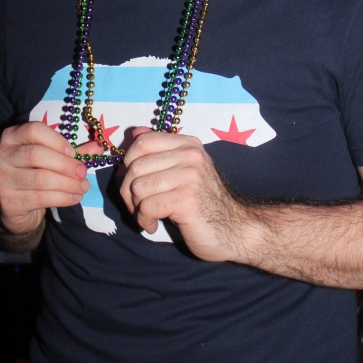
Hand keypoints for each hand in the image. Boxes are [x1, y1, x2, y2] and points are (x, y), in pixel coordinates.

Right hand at [0, 121, 90, 235]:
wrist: (14, 207)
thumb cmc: (35, 174)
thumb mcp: (52, 158)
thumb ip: (73, 151)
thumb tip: (98, 147)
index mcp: (12, 136)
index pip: (34, 130)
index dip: (57, 141)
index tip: (74, 153)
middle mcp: (1, 154)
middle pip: (37, 154)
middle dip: (65, 165)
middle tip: (83, 173)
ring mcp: (1, 179)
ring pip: (41, 179)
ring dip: (68, 184)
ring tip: (83, 187)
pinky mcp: (8, 201)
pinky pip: (41, 198)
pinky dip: (63, 198)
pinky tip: (75, 198)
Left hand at [120, 127, 244, 261]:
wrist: (233, 229)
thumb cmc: (204, 203)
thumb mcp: (183, 171)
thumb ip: (161, 152)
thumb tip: (135, 132)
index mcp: (188, 145)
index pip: (143, 142)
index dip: (129, 165)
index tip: (134, 183)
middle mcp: (190, 155)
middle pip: (136, 167)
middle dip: (128, 192)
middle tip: (138, 207)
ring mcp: (190, 176)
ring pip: (138, 187)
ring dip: (137, 208)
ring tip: (148, 216)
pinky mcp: (187, 200)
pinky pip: (147, 207)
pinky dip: (144, 220)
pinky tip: (153, 225)